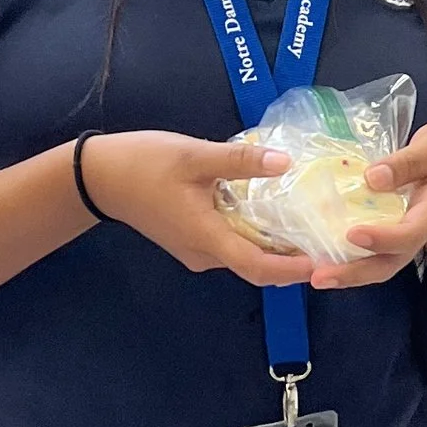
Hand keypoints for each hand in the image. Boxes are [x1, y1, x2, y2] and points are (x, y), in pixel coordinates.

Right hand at [78, 130, 321, 286]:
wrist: (99, 177)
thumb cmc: (144, 165)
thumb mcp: (194, 156)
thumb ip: (240, 161)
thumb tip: (285, 162)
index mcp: (207, 238)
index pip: (258, 268)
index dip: (293, 270)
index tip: (325, 261)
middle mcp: (204, 254)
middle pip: (256, 265)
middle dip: (293, 257)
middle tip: (327, 235)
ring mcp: (196, 249)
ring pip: (244, 253)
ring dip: (274, 244)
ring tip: (310, 220)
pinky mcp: (191, 239)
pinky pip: (231, 243)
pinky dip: (255, 234)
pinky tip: (273, 211)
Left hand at [322, 120, 426, 286]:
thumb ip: (411, 160)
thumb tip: (373, 177)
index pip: (411, 233)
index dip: (383, 238)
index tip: (353, 233)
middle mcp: (416, 231)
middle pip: (389, 263)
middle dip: (354, 273)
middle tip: (319, 276)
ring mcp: (400, 237)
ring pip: (375, 266)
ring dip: (344, 274)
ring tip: (311, 275)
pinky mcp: (386, 234)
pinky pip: (365, 253)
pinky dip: (340, 260)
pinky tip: (312, 259)